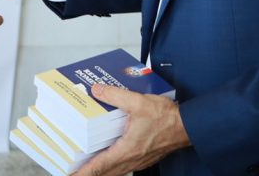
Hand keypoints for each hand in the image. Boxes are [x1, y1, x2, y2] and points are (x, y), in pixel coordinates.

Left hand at [71, 84, 189, 175]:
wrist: (188, 126)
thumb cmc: (167, 118)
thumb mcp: (138, 102)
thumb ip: (115, 96)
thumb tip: (97, 91)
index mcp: (127, 150)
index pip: (99, 166)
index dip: (83, 172)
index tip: (71, 175)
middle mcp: (132, 159)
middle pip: (105, 172)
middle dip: (89, 173)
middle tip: (74, 172)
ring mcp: (139, 160)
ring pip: (115, 170)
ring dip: (100, 169)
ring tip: (87, 166)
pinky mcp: (144, 157)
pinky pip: (123, 166)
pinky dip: (112, 165)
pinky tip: (108, 156)